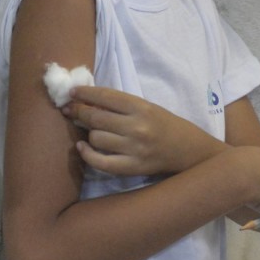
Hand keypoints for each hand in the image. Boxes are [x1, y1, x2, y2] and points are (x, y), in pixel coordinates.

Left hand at [62, 85, 223, 176]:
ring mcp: (134, 149)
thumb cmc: (166, 125)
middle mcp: (137, 127)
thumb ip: (121, 106)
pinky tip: (82, 147)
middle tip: (69, 109)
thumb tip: (87, 102)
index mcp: (142, 107)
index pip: (105, 96)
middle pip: (96, 117)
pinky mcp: (133, 167)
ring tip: (90, 130)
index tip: (71, 92)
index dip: (84, 93)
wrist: (190, 151)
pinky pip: (101, 162)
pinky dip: (87, 154)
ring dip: (88, 133)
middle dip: (78, 111)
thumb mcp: (147, 108)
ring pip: (96, 138)